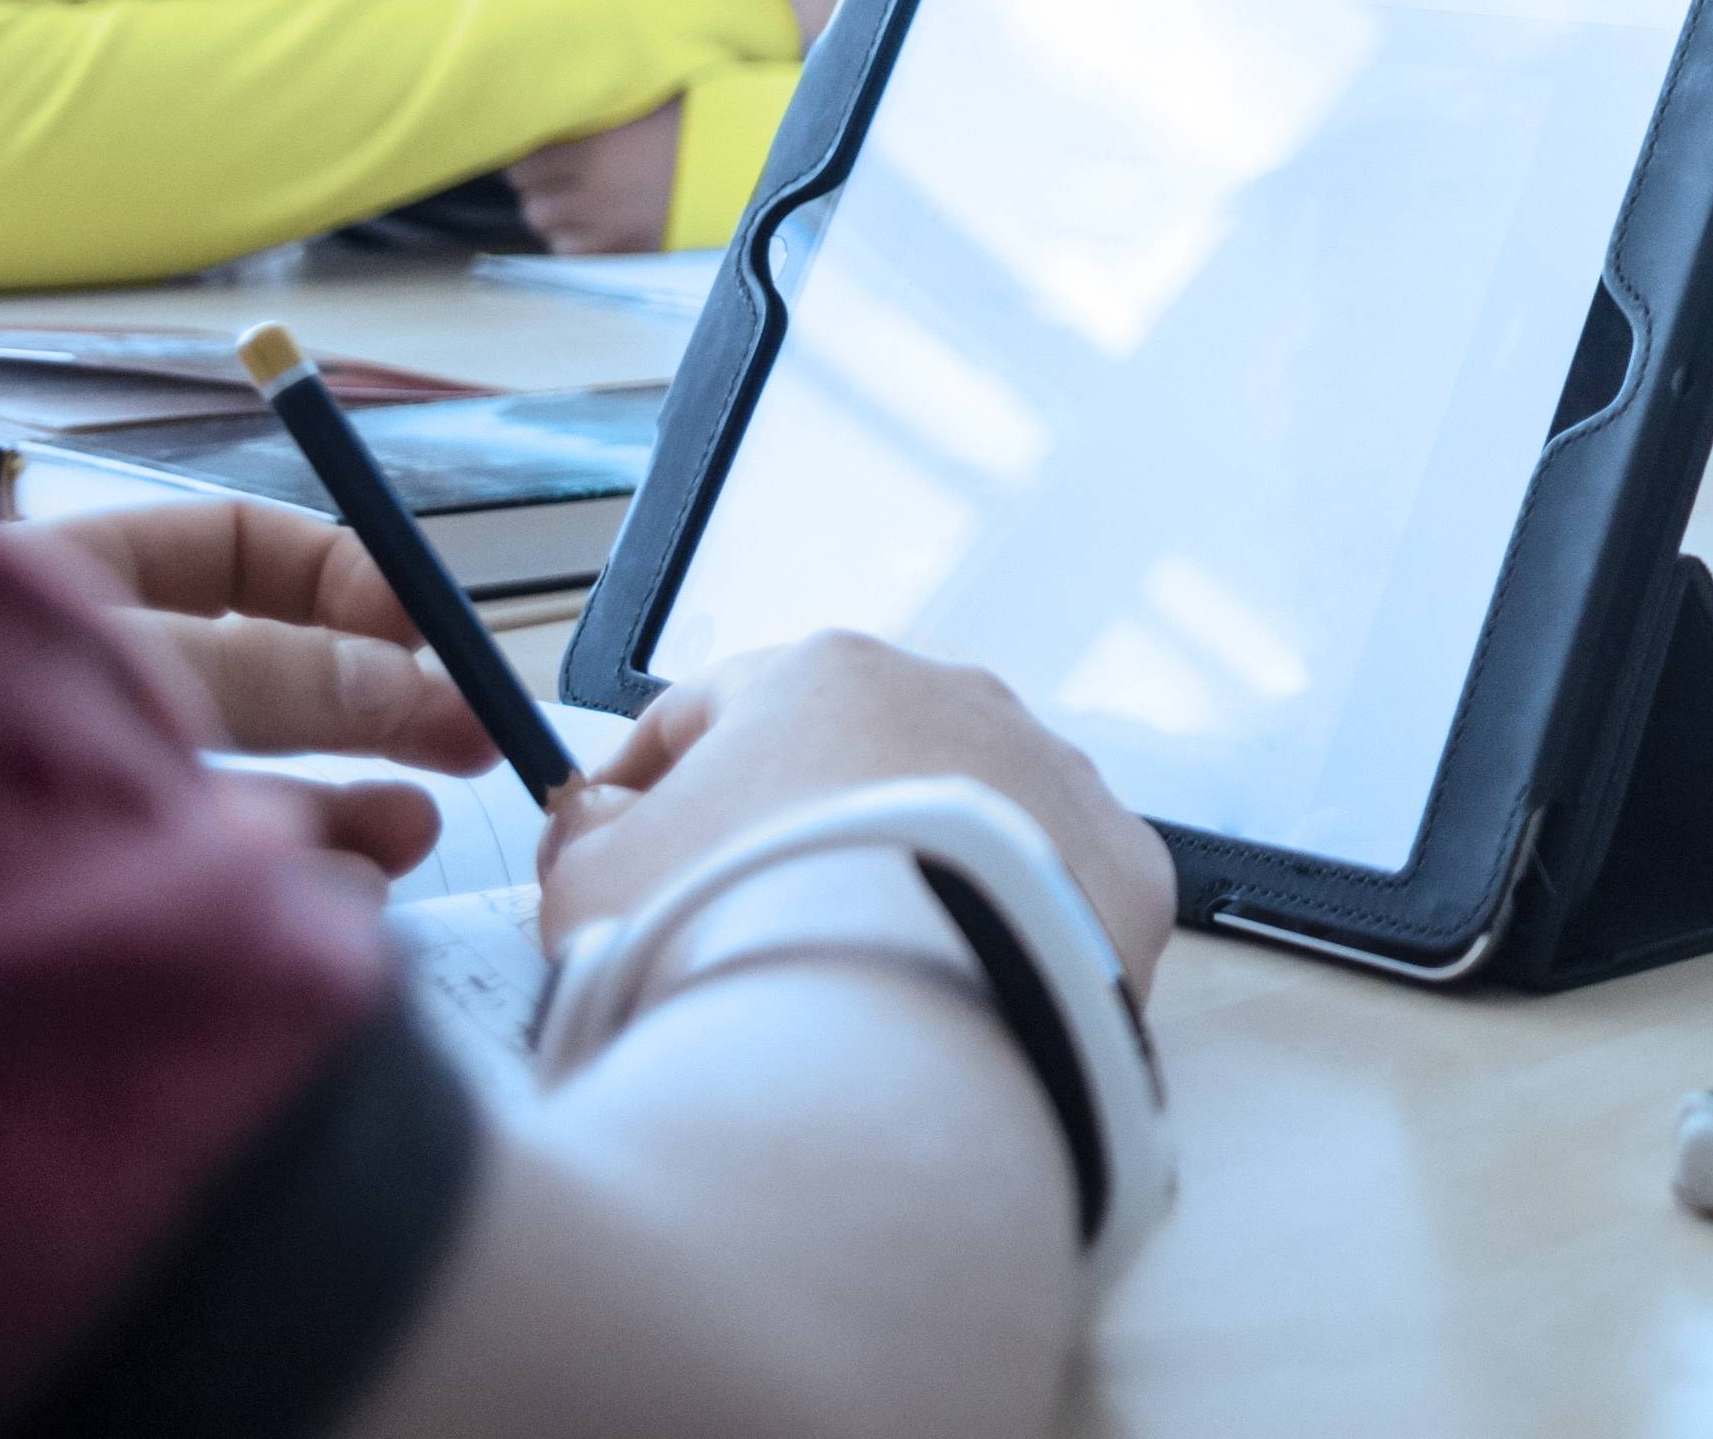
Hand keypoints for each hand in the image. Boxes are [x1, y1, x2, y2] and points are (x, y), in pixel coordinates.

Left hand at [13, 499, 500, 878]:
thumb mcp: (117, 660)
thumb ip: (265, 673)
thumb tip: (400, 680)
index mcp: (67, 597)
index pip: (229, 554)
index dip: (339, 575)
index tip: (422, 626)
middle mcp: (85, 700)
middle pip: (263, 684)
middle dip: (373, 707)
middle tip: (470, 734)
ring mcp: (88, 816)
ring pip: (248, 804)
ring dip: (341, 814)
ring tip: (406, 834)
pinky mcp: (100, 920)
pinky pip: (216, 904)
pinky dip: (281, 904)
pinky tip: (320, 906)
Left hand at [510, 101, 683, 252]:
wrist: (751, 158)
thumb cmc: (700, 117)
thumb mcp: (645, 98)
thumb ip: (597, 105)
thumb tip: (554, 99)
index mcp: (592, 151)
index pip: (523, 165)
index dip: (526, 155)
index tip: (538, 147)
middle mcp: (594, 196)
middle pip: (532, 201)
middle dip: (539, 186)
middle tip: (557, 171)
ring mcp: (613, 229)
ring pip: (550, 231)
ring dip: (555, 215)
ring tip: (574, 198)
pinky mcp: (633, 250)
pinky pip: (578, 254)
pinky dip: (576, 239)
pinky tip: (593, 222)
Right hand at [546, 632, 1174, 991]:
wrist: (885, 1036)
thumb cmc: (731, 939)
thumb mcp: (591, 883)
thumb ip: (588, 834)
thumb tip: (600, 816)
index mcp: (825, 675)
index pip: (715, 708)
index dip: (651, 777)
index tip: (618, 833)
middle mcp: (958, 700)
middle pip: (853, 758)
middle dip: (797, 826)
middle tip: (744, 918)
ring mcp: (1055, 778)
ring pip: (968, 816)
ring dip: (915, 870)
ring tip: (862, 966)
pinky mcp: (1124, 869)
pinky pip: (1057, 889)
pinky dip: (1011, 929)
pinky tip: (962, 987)